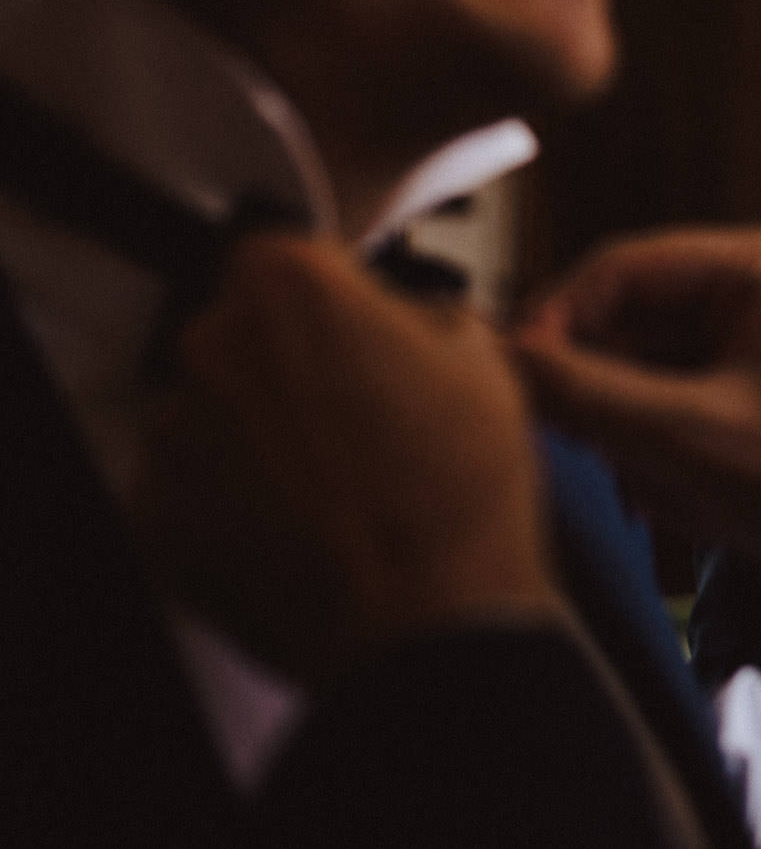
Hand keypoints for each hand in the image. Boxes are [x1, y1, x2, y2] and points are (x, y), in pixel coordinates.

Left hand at [135, 234, 563, 684]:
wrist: (431, 621)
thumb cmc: (459, 495)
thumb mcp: (483, 358)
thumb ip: (420, 311)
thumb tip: (398, 320)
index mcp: (289, 288)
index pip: (292, 260)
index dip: (337, 301)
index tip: (361, 332)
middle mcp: (212, 349)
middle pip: (244, 335)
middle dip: (295, 367)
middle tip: (364, 416)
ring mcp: (173, 438)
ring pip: (216, 413)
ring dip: (263, 435)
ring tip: (342, 482)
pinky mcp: (155, 519)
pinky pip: (193, 489)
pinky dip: (235, 503)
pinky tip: (306, 525)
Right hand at [514, 223, 760, 702]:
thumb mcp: (686, 442)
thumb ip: (583, 395)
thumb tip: (499, 359)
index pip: (625, 265)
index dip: (557, 320)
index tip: (508, 371)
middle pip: (627, 324)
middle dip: (611, 401)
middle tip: (590, 447)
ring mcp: (757, 348)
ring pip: (638, 379)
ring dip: (639, 444)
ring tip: (683, 493)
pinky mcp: (748, 404)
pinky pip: (663, 416)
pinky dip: (662, 465)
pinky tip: (700, 508)